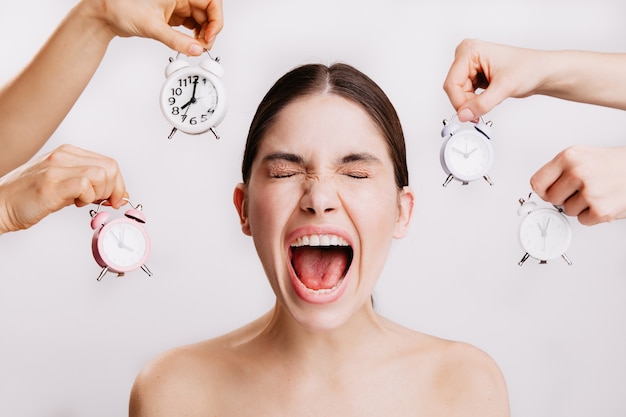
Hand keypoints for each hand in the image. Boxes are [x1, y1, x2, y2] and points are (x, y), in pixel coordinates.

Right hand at [0, 144, 126, 234]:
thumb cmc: (28, 197)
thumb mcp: (62, 183)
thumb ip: (87, 184)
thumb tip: (114, 193)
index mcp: (67, 153)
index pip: (109, 163)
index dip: (118, 183)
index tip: (116, 198)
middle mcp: (63, 156)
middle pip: (110, 168)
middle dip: (114, 189)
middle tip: (105, 202)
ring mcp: (56, 168)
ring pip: (101, 175)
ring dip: (100, 194)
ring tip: (85, 202)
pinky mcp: (50, 185)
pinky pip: (85, 186)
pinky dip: (88, 199)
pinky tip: (76, 203)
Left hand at [79, 0, 223, 54]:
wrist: (105, 14)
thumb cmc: (121, 7)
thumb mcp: (153, 27)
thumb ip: (177, 41)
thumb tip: (196, 50)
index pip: (211, 2)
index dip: (216, 20)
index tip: (210, 36)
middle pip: (208, 12)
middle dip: (209, 30)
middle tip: (203, 45)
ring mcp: (176, 5)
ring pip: (200, 19)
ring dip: (202, 34)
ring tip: (195, 46)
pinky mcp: (171, 15)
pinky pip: (190, 25)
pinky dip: (193, 35)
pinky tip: (189, 43)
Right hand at [443, 39, 543, 121]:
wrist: (541, 72)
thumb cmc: (529, 68)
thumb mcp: (504, 87)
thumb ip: (481, 103)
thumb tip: (464, 114)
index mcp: (470, 51)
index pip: (452, 83)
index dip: (459, 102)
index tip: (468, 114)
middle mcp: (467, 56)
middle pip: (454, 89)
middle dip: (466, 103)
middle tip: (481, 110)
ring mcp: (470, 66)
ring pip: (459, 94)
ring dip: (471, 103)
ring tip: (490, 100)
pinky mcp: (474, 75)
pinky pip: (466, 95)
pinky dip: (474, 102)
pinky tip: (488, 99)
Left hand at [530, 145, 625, 225]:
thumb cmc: (617, 163)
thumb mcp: (583, 156)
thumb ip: (561, 171)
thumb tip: (543, 189)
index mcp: (569, 157)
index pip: (537, 183)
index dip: (544, 190)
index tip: (549, 191)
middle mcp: (577, 173)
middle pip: (551, 199)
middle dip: (564, 198)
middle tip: (581, 190)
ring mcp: (589, 192)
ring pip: (567, 210)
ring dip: (580, 206)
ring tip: (597, 192)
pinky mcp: (600, 210)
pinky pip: (583, 220)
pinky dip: (592, 215)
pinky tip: (604, 201)